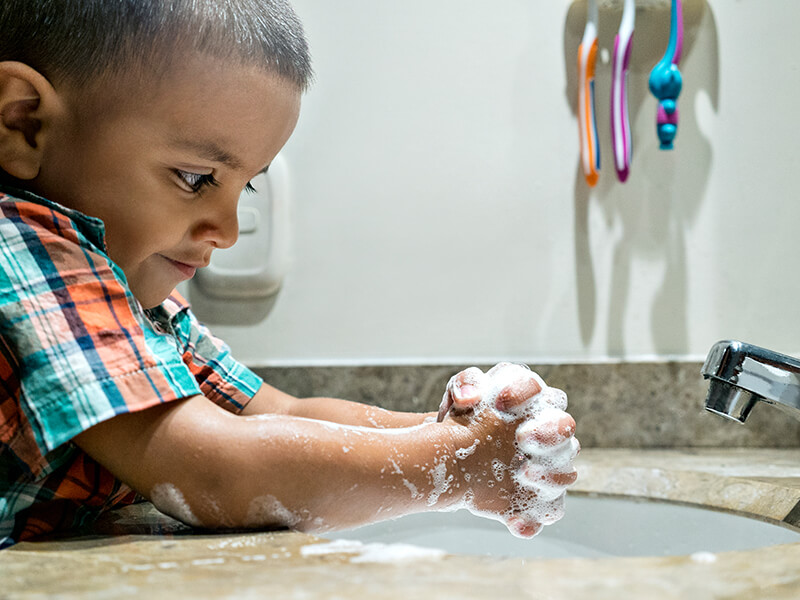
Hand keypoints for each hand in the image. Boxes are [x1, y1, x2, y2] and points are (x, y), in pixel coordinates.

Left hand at [439, 363, 578, 537]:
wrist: (451, 455)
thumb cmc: (464, 418)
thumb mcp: (458, 394)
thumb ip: (464, 384)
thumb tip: (470, 397)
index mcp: (531, 398)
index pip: (537, 389)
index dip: (524, 393)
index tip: (501, 402)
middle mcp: (548, 431)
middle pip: (564, 428)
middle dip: (549, 432)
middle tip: (523, 436)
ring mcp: (546, 466)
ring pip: (565, 473)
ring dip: (550, 476)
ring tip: (524, 473)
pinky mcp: (536, 498)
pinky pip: (548, 511)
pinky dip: (534, 518)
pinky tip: (516, 521)